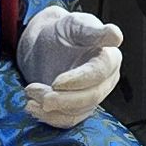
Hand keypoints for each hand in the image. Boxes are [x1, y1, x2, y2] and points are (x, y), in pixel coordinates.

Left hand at [16, 4, 123, 128]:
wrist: (46, 44)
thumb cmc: (63, 32)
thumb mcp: (75, 25)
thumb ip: (94, 31)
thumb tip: (116, 36)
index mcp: (109, 58)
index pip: (100, 73)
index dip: (79, 80)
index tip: (56, 82)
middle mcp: (106, 80)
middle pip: (91, 96)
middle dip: (63, 98)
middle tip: (34, 90)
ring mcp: (93, 97)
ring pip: (77, 111)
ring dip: (51, 107)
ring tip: (29, 92)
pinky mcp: (78, 109)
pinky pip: (68, 121)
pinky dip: (49, 118)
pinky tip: (32, 107)